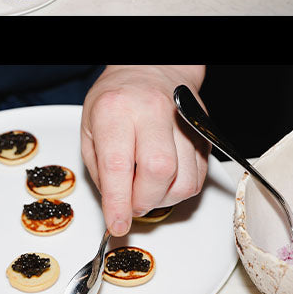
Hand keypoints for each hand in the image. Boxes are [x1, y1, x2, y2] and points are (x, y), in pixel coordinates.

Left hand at [80, 66, 208, 236]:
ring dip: (163, 199)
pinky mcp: (203, 134)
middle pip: (158, 172)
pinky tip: (164, 180)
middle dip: (143, 201)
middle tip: (131, 204)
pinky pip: (198, 178)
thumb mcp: (89, 128)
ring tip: (147, 189)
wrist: (150, 69)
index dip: (118, 203)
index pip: (118, 165)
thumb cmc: (117, 98)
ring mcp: (182, 122)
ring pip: (183, 180)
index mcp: (116, 110)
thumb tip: (114, 207)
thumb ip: (100, 169)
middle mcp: (152, 112)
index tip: (116, 224)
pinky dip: (179, 189)